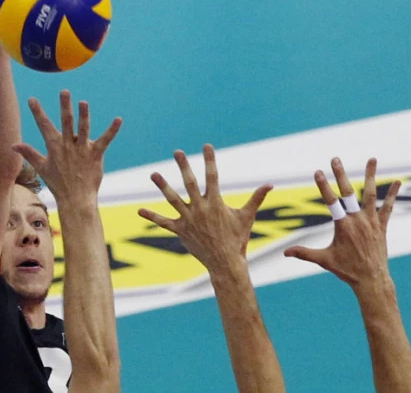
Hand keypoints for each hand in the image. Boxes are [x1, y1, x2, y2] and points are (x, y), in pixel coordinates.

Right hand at [12, 91, 121, 203]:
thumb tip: (13, 145)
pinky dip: (112, 130)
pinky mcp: (96, 155)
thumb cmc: (58, 183)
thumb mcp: (42, 167)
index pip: (44, 126)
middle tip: (64, 91)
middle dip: (65, 106)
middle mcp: (68, 146)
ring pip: (83, 129)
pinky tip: (119, 119)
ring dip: (84, 115)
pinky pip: (105, 140)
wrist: (75, 199)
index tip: (31, 99)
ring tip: (83, 102)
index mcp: (54, 147)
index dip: (37, 112)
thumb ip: (29, 153)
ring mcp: (82, 149)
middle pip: (66, 122)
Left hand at [138, 144, 271, 273]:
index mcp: (216, 203)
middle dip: (183, 166)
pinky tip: (139, 210)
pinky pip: (164, 222)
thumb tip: (270, 184)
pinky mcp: (181, 231)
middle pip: (189, 183)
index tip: (207, 146)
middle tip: (177, 152)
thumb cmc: (238, 239)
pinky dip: (152, 216)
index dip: (210, 160)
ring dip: (163, 186)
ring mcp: (189, 220)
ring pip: (173, 199)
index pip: (213, 176)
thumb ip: (256, 198)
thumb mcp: (247, 217)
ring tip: (154, 174)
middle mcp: (200, 209)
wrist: (225, 263)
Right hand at [284, 157, 400, 289]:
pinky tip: (397, 182)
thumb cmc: (346, 270)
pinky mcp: (381, 226)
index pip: (330, 202)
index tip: (317, 172)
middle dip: (341, 175)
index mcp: (343, 226)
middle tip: (335, 159)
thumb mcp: (324, 260)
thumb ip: (304, 253)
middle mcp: (357, 220)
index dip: (323, 186)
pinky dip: (392, 194)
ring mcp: (371, 222)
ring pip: (370, 194)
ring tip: (372, 159)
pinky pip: (388, 207)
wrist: (371, 279)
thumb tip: (285, 253)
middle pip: (348, 193)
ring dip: (370, 175)